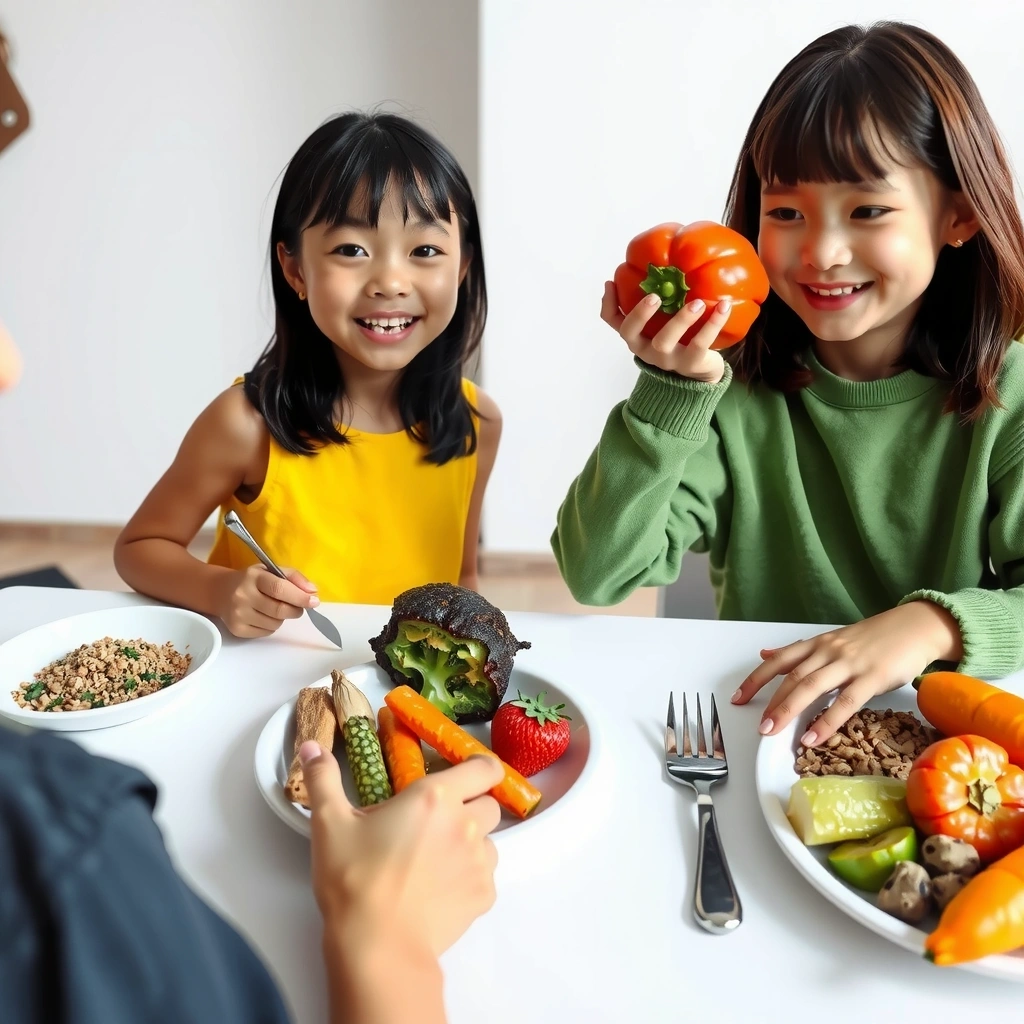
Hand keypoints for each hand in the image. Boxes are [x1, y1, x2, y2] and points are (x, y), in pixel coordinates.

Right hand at [214, 563, 318, 637]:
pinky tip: (263, 616)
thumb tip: (313, 591)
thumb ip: (293, 577)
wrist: (220, 592)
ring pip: (275, 624)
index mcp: (253, 577)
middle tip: (299, 607)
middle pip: (279, 610)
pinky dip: (271, 626)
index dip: (299, 596)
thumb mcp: (271, 570)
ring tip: (274, 608)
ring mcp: (238, 614)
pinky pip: (266, 632)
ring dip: (282, 618)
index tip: (314, 601)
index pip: (279, 588)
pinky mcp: (237, 630)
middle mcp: (243, 595)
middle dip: (296, 610)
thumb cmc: (252, 580)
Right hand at [300, 741, 502, 957]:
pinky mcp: (483, 896)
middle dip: (471, 808)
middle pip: (490, 804)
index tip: (464, 776)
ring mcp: (479, 862)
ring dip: (471, 844)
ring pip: (490, 841)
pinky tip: (439, 890)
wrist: (378, 946)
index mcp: (435, 797)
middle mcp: (466, 823)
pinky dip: (469, 878)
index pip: (485, 768)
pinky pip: (485, 877)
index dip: (481, 769)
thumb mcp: (329, 824)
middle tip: (437, 823)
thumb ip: (323, 779)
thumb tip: (311, 746)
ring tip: (437, 859)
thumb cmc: (354, 878)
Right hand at [600, 281, 728, 382]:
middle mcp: (646, 350)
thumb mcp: (656, 327)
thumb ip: (644, 306)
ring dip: (680, 320)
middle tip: (655, 295)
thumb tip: (616, 280)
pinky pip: (701, 343)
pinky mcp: (691, 363)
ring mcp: (667, 360)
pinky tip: (724, 306)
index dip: (609, 305)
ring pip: (665, 342)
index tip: (611, 282)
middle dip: (640, 314)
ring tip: (698, 303)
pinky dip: (713, 324)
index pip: (615, 323)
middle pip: (633, 334)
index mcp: (636, 338)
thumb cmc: (674, 342)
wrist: (698, 374)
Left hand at [731, 602, 963, 744]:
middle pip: (792, 677)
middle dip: (771, 702)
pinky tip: (813, 737)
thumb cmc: (875, 638)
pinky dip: (826, 721)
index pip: (778, 660)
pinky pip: (845, 702)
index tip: (737, 698)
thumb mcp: (832, 640)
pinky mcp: (872, 677)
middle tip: (758, 726)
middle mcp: (828, 651)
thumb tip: (765, 653)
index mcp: (818, 644)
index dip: (755, 679)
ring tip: (773, 731)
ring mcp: (850, 663)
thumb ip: (800, 651)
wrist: (916, 626)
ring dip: (789, 710)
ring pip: (812, 687)